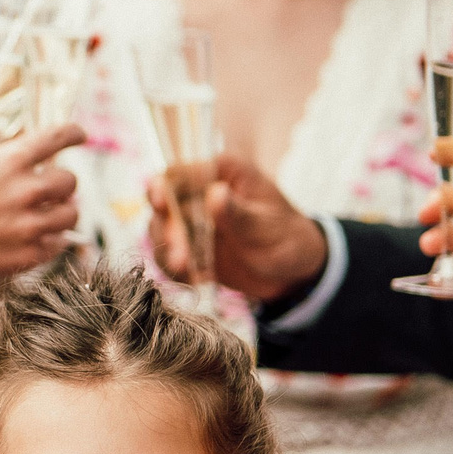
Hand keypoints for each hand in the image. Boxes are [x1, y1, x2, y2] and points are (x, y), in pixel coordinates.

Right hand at [0, 125, 84, 280]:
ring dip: (62, 212)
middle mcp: (26, 189)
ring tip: (48, 215)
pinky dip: (51, 240)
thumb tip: (34, 158)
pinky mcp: (30, 254)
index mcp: (10, 160)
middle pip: (70, 179)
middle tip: (51, 189)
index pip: (57, 137)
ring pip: (72, 213)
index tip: (80, 135)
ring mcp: (31, 224)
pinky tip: (35, 238)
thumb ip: (5, 161)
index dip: (73, 133)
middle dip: (62, 183)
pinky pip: (59, 244)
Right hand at [146, 153, 326, 300]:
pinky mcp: (189, 249)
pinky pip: (169, 258)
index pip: (180, 173)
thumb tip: (215, 193)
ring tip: (185, 270)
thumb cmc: (288, 238)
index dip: (163, 186)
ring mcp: (192, 223)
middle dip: (168, 230)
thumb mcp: (267, 226)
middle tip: (180, 256)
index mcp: (221, 173)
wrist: (292, 272)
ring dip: (167, 252)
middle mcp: (200, 194)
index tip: (160, 203)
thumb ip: (239, 213)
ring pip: (161, 232)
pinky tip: (196, 280)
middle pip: (166, 205)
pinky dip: (175, 271)